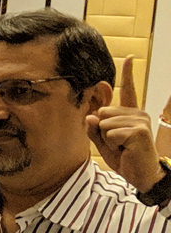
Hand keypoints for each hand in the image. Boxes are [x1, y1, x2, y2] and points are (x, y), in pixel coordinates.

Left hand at [87, 57, 164, 192]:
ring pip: (104, 124)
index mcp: (129, 114)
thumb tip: (90, 117)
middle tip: (116, 143)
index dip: (128, 74)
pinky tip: (126, 149)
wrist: (141, 175)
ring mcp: (140, 120)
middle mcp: (137, 113)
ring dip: (107, 139)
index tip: (129, 58)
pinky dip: (112, 144)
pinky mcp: (139, 130)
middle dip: (101, 131)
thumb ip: (94, 130)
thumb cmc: (124, 157)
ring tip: (122, 147)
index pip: (128, 90)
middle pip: (101, 113)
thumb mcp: (104, 143)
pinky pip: (110, 133)